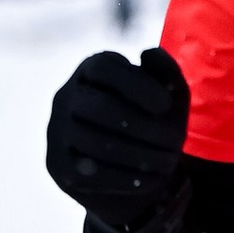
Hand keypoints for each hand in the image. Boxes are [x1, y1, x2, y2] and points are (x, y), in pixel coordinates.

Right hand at [45, 45, 189, 228]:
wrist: (134, 171)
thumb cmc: (154, 123)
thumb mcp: (169, 96)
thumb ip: (166, 70)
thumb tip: (148, 54)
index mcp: (91, 71)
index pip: (103, 68)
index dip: (136, 85)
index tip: (166, 105)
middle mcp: (66, 97)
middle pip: (100, 107)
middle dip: (144, 126)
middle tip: (176, 141)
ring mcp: (57, 132)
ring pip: (97, 143)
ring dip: (141, 154)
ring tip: (169, 161)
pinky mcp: (58, 166)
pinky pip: (91, 174)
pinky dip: (127, 177)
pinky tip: (152, 178)